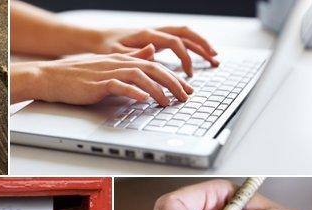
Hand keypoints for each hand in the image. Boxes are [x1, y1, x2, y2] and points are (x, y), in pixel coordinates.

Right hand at [10, 45, 192, 105]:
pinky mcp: (98, 84)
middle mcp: (118, 63)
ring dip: (158, 89)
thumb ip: (128, 61)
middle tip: (185, 96)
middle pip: (153, 69)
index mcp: (121, 60)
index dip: (173, 76)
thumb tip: (150, 55)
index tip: (185, 88)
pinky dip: (134, 92)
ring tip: (168, 102)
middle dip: (173, 83)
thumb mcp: (106, 66)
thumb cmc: (76, 75)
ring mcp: (108, 73)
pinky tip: (144, 100)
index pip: (154, 65)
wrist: (51, 77)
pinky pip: (120, 86)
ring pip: (141, 77)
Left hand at [91, 26, 219, 76]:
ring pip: (184, 35)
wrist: (96, 38)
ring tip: (213, 57)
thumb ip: (134, 53)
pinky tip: (195, 58)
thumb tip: (154, 51)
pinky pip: (177, 40)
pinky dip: (189, 47)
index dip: (185, 57)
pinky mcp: (155, 39)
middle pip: (185, 33)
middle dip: (202, 45)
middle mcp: (154, 31)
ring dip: (199, 45)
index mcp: (146, 34)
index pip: (174, 42)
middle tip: (215, 58)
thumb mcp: (116, 53)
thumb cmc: (104, 47)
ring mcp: (155, 34)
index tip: (189, 74)